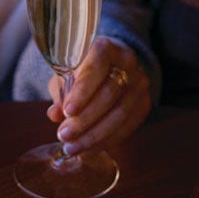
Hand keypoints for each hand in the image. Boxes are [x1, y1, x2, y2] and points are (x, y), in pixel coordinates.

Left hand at [46, 37, 150, 155]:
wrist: (113, 64)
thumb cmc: (83, 68)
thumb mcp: (67, 73)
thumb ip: (61, 92)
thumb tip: (54, 115)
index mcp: (106, 48)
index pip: (96, 67)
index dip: (83, 91)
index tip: (67, 111)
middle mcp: (128, 63)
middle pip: (110, 94)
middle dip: (85, 119)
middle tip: (64, 135)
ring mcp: (140, 83)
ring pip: (120, 113)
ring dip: (94, 135)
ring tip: (73, 147)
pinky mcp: (144, 103)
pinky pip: (128, 126)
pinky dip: (106, 141)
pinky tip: (89, 149)